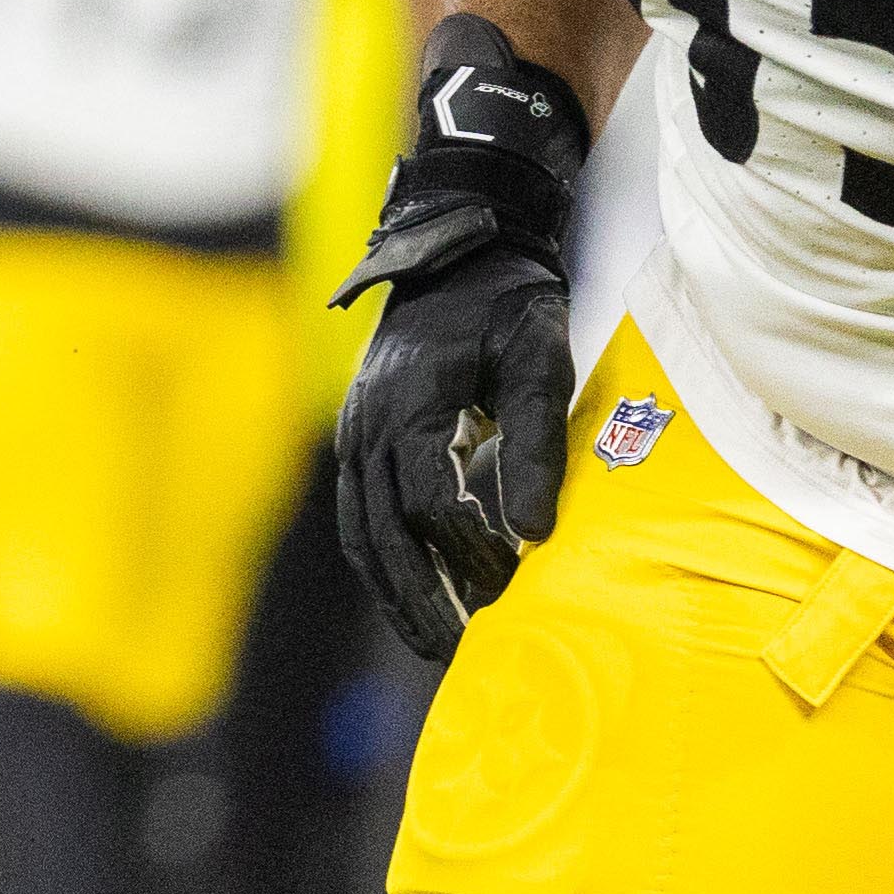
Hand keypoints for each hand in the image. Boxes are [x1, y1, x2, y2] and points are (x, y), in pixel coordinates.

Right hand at [327, 18, 588, 659]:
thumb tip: (535, 534)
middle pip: (383, 528)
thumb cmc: (509, 298)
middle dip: (419, 594)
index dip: (470, 548)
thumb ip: (535, 440)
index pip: (431, 499)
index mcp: (410, 400)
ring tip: (432, 639)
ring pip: (361, 525)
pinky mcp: (361, 430)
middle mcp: (369, 420)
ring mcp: (357, 425)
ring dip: (393, 585)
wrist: (461, 244)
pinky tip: (410, 587)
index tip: (514, 579)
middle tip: (459, 650)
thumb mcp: (536, 355)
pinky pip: (359, 508)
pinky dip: (379, 555)